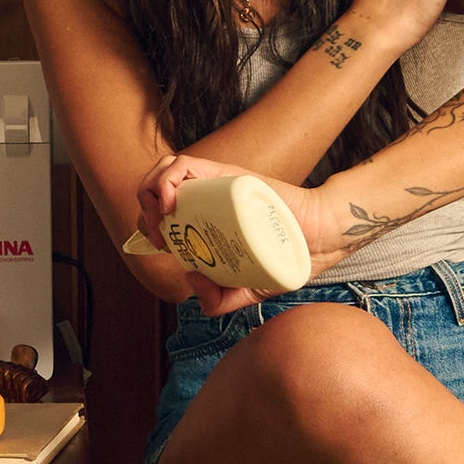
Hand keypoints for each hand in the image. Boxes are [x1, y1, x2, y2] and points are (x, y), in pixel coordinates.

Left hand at [136, 151, 347, 314]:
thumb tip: (191, 281)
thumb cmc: (285, 259)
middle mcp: (207, 197)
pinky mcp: (226, 173)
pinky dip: (167, 179)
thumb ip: (220, 300)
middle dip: (145, 210)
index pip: (162, 211)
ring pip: (164, 170)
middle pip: (156, 188)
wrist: (318, 239)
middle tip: (160, 234)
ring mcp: (215, 183)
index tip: (162, 245)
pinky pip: (185, 163)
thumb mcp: (247, 290)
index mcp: (206, 220)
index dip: (150, 225)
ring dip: (150, 191)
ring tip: (162, 216)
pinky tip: (170, 202)